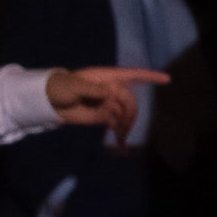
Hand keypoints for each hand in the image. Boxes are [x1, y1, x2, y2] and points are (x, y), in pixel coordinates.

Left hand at [43, 66, 170, 129]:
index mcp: (106, 77)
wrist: (48, 102)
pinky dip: (119, 131)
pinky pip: (117, 122)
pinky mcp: (103, 116)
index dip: (150, 76)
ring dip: (126, 124)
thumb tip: (111, 93)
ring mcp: (108, 102)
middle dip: (128, 110)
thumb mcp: (74, 86)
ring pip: (125, 112)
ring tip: (120, 136)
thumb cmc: (59, 88)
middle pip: (129, 99)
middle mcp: (110, 89)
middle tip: (121, 123)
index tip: (167, 80)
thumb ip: (93, 90)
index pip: (132, 75)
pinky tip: (119, 141)